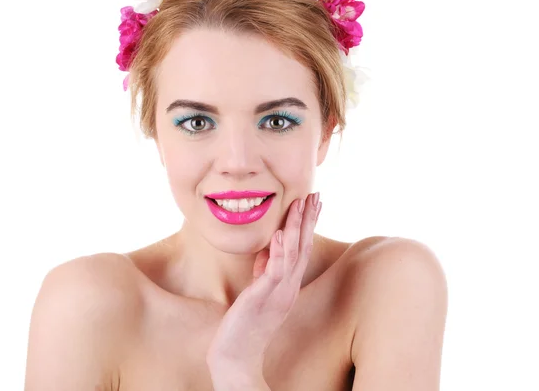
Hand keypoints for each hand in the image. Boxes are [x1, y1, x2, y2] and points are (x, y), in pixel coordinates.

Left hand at [206, 192, 322, 374]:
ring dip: (297, 228)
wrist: (236, 356)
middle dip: (309, 220)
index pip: (302, 249)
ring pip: (292, 255)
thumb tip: (268, 249)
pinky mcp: (262, 299)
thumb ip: (265, 271)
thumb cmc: (245, 324)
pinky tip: (280, 233)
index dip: (308, 225)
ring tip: (300, 204)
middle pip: (303, 248)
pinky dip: (279, 251)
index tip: (313, 203)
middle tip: (316, 195)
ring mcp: (277, 293)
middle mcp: (288, 288)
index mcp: (288, 285)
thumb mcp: (258, 291)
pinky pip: (274, 272)